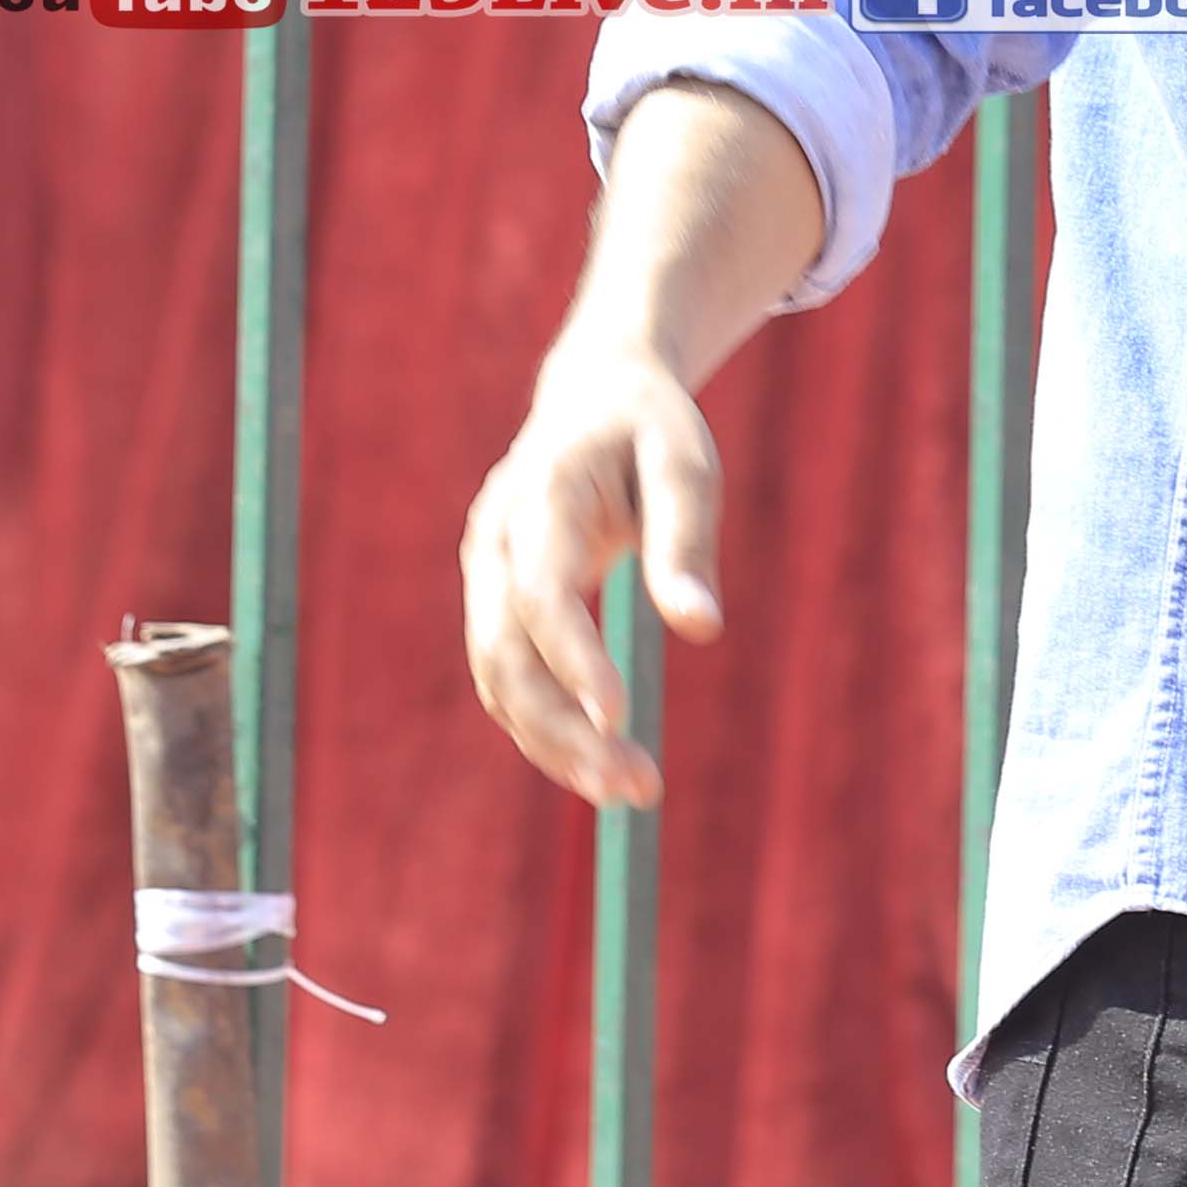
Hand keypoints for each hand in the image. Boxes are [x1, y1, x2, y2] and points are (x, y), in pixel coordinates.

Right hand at [457, 342, 725, 809]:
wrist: (594, 393)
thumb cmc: (649, 426)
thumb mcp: (684, 461)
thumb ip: (685, 540)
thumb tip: (701, 629)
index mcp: (538, 494)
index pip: (541, 593)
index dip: (573, 658)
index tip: (620, 717)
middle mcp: (493, 540)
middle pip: (506, 653)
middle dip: (561, 727)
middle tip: (631, 786)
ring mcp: (485, 574)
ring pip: (498, 678)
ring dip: (552, 744)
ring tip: (629, 792)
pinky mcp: (495, 603)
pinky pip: (506, 678)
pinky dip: (545, 726)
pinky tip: (599, 765)